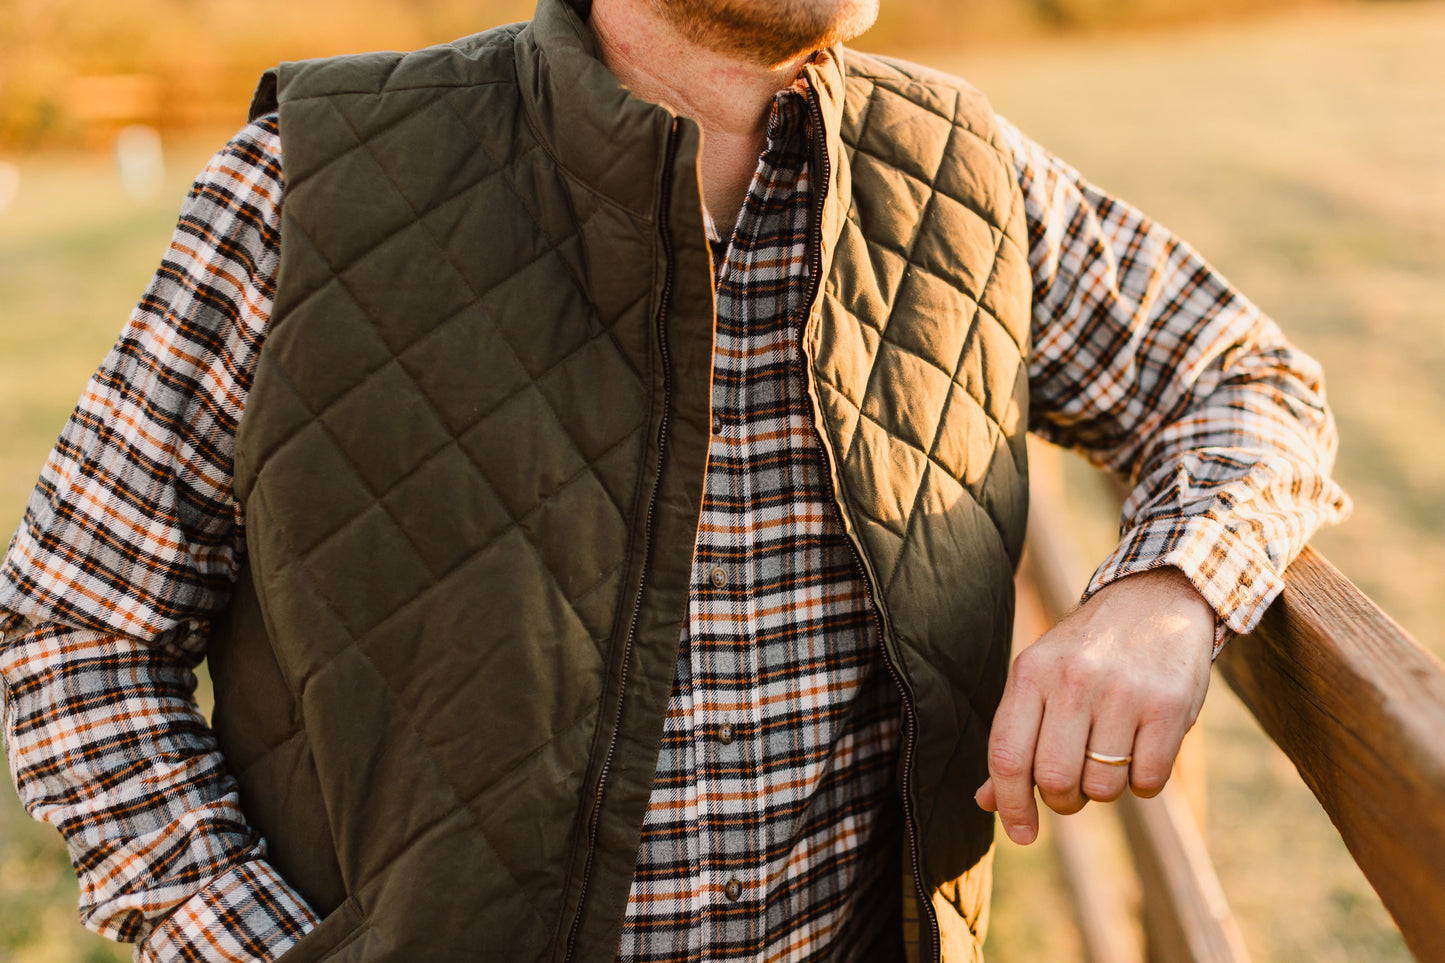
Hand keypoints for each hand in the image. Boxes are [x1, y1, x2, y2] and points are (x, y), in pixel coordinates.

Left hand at [975, 567, 1214, 843]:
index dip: (1010, 805)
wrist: (1156, 599)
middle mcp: (1073, 680)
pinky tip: (1141, 750)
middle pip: (1056, 779)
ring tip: (1109, 755)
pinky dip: (1143, 782)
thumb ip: (1014, 738)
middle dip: (1063, 800)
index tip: (1021, 834)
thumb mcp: (1040, 677)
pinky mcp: (1169, 706)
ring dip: (1105, 788)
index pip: (1008, 756)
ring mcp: (1123, 692)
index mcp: (1031, 673)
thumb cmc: (1087, 651)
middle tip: (1073, 787)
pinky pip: (1148, 781)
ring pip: (1104, 786)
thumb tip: (986, 802)